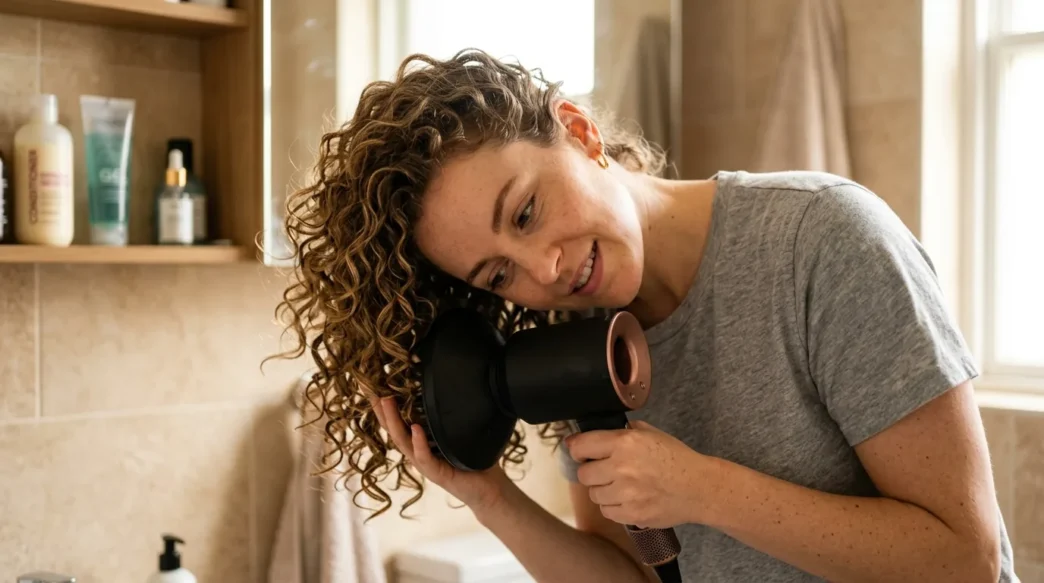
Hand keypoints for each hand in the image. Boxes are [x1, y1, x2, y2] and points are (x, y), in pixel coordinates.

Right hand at [370, 395, 512, 513]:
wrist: (488, 491)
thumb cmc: (474, 461)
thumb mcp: (460, 434)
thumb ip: (452, 417)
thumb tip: (454, 387)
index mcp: (420, 443)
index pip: (398, 422)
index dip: (384, 406)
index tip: (373, 386)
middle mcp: (418, 453)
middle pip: (393, 430)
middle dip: (381, 410)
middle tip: (371, 389)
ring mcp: (425, 464)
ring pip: (404, 442)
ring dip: (394, 421)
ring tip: (387, 401)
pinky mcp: (438, 474)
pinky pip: (425, 458)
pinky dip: (419, 443)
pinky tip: (416, 428)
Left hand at [565, 420, 717, 528]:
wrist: (699, 488)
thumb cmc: (676, 459)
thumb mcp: (651, 434)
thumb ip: (623, 432)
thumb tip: (593, 435)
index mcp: (625, 442)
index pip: (581, 446)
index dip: (577, 449)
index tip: (578, 452)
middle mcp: (622, 467)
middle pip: (583, 474)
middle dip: (592, 472)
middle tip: (606, 471)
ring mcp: (626, 493)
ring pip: (594, 495)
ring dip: (603, 490)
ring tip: (622, 486)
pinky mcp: (631, 514)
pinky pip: (607, 511)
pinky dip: (614, 507)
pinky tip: (629, 499)